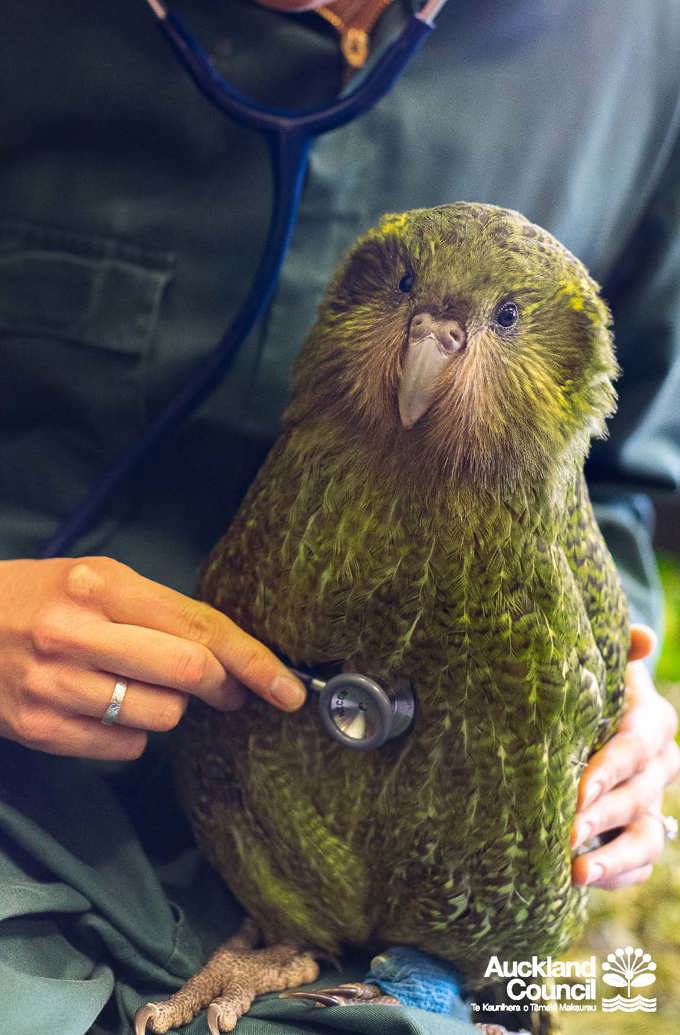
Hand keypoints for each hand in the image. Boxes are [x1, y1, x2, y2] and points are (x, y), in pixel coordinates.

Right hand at [0, 557, 305, 759]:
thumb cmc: (37, 598)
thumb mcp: (96, 580)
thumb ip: (157, 611)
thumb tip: (226, 654)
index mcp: (100, 585)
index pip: (198, 625)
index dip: (253, 661)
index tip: (288, 688)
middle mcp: (76, 633)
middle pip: (188, 673)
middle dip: (222, 687)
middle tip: (226, 691)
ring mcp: (53, 684)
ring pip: (161, 716)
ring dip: (170, 708)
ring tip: (139, 686)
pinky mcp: (37, 727)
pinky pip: (124, 746)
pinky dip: (132, 732)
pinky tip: (106, 707)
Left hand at [571, 624, 679, 888]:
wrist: (588, 710)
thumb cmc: (586, 683)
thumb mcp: (599, 664)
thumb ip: (618, 650)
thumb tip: (642, 636)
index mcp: (652, 721)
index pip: (637, 746)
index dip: (611, 767)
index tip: (579, 787)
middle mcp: (659, 766)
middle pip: (639, 795)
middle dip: (602, 814)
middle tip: (565, 830)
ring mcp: (652, 804)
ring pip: (648, 839)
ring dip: (614, 858)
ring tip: (575, 870)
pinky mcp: (639, 835)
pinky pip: (640, 865)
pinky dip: (615, 876)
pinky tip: (579, 879)